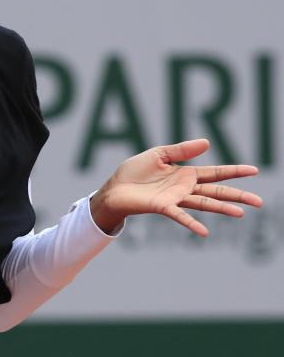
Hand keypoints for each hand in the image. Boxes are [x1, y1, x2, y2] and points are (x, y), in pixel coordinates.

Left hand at [89, 139, 262, 235]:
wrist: (115, 187)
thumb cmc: (135, 171)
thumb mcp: (159, 154)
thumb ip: (181, 150)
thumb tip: (207, 142)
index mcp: (186, 174)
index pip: (215, 173)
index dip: (234, 171)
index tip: (254, 170)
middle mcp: (184, 189)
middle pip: (216, 192)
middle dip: (237, 196)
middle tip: (259, 202)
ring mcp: (175, 199)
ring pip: (203, 204)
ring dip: (222, 209)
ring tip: (241, 213)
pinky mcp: (162, 207)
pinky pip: (179, 215)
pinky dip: (191, 224)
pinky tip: (204, 232)